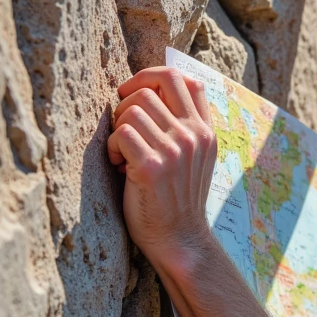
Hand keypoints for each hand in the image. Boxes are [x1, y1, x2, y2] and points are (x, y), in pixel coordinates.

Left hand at [107, 68, 216, 271]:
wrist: (180, 240)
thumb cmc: (177, 199)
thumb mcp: (193, 158)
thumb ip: (182, 127)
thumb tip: (148, 92)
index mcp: (205, 131)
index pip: (185, 79)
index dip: (152, 76)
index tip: (134, 92)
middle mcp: (193, 136)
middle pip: (153, 87)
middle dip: (127, 100)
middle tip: (123, 127)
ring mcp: (175, 150)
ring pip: (131, 109)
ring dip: (117, 127)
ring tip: (122, 152)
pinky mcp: (152, 167)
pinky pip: (121, 133)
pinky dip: (111, 147)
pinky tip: (118, 165)